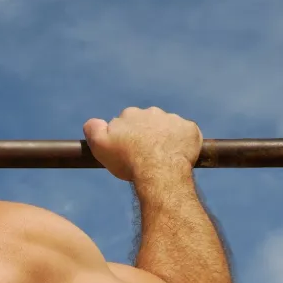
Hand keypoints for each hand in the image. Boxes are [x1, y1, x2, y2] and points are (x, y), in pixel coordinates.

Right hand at [83, 106, 201, 182]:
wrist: (158, 171)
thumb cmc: (128, 160)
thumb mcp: (99, 145)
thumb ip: (93, 128)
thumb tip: (92, 122)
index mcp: (130, 114)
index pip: (126, 122)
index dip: (126, 136)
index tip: (127, 149)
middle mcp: (152, 112)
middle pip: (148, 122)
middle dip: (146, 135)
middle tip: (144, 154)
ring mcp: (173, 120)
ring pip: (167, 127)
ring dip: (164, 138)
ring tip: (161, 157)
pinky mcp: (190, 129)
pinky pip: (186, 133)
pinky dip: (183, 142)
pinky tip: (177, 155)